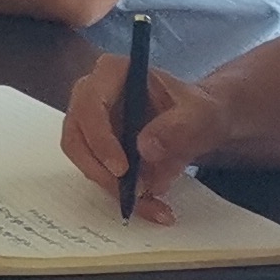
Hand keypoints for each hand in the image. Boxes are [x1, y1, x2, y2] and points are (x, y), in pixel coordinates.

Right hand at [56, 53, 228, 221]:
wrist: (202, 126)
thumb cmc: (200, 110)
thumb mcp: (202, 115)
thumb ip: (179, 128)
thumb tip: (145, 149)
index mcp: (113, 72)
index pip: (90, 103)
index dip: (99, 137)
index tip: (122, 169)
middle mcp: (93, 94)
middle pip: (77, 136)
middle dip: (103, 171)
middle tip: (135, 195)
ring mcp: (91, 123)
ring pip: (85, 160)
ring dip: (114, 188)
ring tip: (153, 205)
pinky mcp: (97, 148)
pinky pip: (98, 173)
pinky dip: (122, 194)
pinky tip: (152, 206)